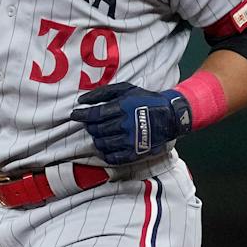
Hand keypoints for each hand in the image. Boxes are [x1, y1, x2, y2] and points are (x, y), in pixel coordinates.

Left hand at [67, 82, 191, 165]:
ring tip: (99, 134)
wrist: (171, 116)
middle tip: (90, 124)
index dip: (82, 115)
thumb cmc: (145, 100)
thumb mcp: (126, 89)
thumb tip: (81, 100)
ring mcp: (131, 140)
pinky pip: (113, 157)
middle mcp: (126, 124)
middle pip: (97, 130)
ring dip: (96, 139)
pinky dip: (105, 153)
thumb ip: (103, 93)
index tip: (75, 115)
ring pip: (102, 144)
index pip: (95, 114)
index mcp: (123, 107)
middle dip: (89, 127)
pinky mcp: (136, 153)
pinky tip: (106, 147)